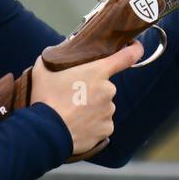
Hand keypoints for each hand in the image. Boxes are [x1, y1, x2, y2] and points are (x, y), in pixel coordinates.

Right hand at [29, 42, 143, 154]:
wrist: (47, 132)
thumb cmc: (45, 99)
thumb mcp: (42, 72)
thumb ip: (49, 61)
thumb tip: (48, 58)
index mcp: (97, 72)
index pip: (125, 57)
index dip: (134, 49)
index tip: (136, 46)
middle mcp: (108, 90)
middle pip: (105, 87)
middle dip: (92, 91)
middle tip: (73, 98)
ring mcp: (109, 111)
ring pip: (103, 107)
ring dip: (92, 109)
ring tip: (72, 114)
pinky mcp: (107, 129)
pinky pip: (103, 124)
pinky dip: (93, 125)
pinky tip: (78, 126)